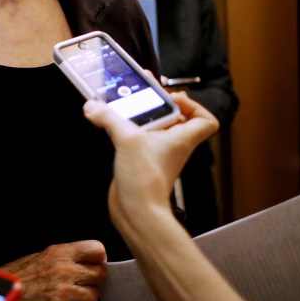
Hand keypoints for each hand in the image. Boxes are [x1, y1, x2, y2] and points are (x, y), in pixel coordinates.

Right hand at [0, 240, 106, 300]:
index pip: (97, 250)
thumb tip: (91, 261)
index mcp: (60, 252)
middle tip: (78, 286)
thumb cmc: (19, 275)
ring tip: (65, 299)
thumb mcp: (43, 256)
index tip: (91, 266)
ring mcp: (63, 290)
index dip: (98, 260)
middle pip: (101, 274)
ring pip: (93, 297)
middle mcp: (64, 269)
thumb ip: (67, 257)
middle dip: (92, 282)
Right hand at [84, 92, 218, 222]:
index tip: (173, 97)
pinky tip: (112, 122)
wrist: (136, 211)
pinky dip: (127, 129)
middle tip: (145, 89)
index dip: (194, 105)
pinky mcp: (140, 161)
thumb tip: (93, 106)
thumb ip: (109, 117)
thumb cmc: (146, 179)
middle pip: (175, 118)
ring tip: (124, 101)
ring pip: (154, 128)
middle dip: (160, 102)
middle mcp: (172, 145)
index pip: (206, 120)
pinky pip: (137, 139)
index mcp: (181, 137)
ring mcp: (156, 154)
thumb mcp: (128, 139)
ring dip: (141, 114)